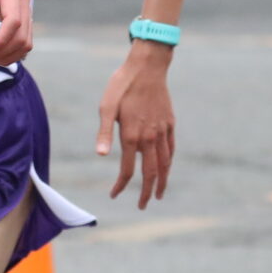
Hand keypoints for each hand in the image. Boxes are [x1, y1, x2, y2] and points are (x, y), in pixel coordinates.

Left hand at [0, 0, 32, 64]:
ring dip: (8, 55)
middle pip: (22, 36)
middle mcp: (22, 1)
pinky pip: (23, 40)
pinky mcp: (21, 17)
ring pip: (26, 42)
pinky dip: (11, 52)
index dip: (1, 41)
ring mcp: (24, 10)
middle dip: (2, 51)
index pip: (14, 22)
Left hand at [96, 45, 176, 207]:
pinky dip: (169, 162)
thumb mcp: (106, 106)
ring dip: (162, 181)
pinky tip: (167, 168)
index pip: (128, 170)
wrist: (148, 66)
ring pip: (165, 163)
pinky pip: (171, 148)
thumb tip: (100, 155)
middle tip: (142, 206)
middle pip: (150, 172)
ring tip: (159, 195)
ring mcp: (162, 131)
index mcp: (132, 135)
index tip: (113, 194)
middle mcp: (150, 137)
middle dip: (145, 192)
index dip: (121, 185)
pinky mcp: (170, 123)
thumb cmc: (122, 84)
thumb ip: (104, 132)